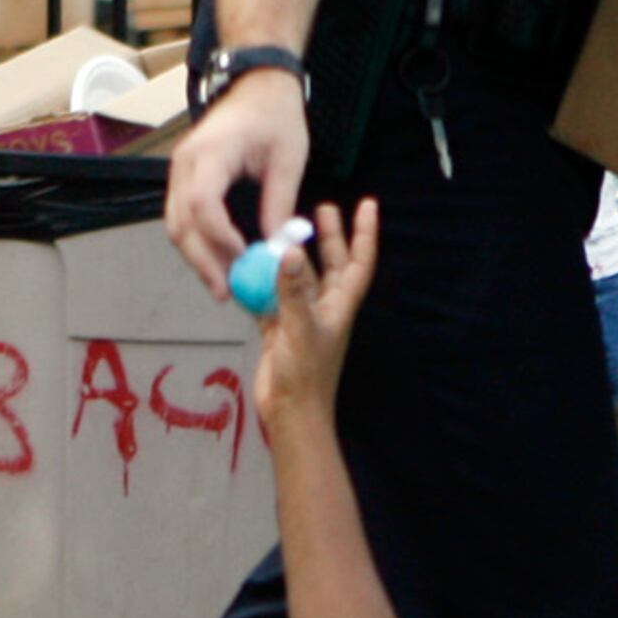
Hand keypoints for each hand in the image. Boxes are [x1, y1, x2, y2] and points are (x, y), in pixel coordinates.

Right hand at [167, 69, 307, 294]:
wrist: (258, 85)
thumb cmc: (276, 117)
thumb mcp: (288, 160)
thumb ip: (279, 204)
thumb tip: (277, 249)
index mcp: (213, 152)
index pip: (204, 204)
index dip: (219, 238)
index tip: (243, 261)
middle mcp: (186, 161)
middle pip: (181, 221)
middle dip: (202, 260)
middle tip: (225, 291)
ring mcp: (180, 168)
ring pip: (176, 223)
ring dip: (196, 256)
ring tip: (221, 284)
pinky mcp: (184, 175)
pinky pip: (181, 215)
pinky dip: (196, 241)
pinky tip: (216, 260)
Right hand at [251, 201, 379, 422]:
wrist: (290, 414)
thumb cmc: (305, 376)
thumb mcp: (300, 330)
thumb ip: (293, 291)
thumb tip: (291, 251)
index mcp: (340, 305)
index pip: (359, 262)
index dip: (365, 233)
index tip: (367, 204)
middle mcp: (324, 307)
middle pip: (332, 264)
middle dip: (329, 237)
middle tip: (321, 206)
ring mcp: (301, 318)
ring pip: (300, 279)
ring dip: (294, 257)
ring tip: (281, 232)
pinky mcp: (279, 330)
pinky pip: (272, 298)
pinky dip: (263, 283)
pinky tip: (250, 268)